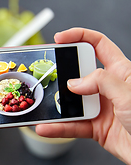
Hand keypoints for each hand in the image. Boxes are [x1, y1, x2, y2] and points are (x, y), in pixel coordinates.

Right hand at [36, 28, 130, 164]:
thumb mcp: (129, 94)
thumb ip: (102, 83)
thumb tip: (74, 83)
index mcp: (121, 72)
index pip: (98, 45)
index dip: (79, 37)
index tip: (60, 38)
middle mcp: (108, 88)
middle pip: (78, 74)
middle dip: (61, 74)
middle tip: (46, 75)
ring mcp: (101, 108)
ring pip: (72, 102)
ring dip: (56, 106)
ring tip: (42, 107)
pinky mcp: (95, 127)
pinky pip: (72, 125)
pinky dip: (58, 128)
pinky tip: (46, 127)